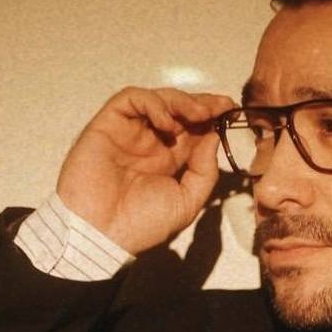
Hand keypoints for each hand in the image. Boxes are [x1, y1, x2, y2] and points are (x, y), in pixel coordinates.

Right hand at [56, 86, 236, 254]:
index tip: (231, 112)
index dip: (212, 119)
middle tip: (221, 107)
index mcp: (166, 161)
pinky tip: (167, 122)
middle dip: (202, 104)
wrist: (100, 232)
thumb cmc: (139, 225)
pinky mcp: (108, 123)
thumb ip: (204, 172)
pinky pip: (132, 99)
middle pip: (178, 111)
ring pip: (158, 100)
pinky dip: (153, 103)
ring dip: (182, 102)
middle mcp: (148, 142)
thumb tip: (214, 138)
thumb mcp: (186, 202)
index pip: (192, 131)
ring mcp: (129, 131)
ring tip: (199, 114)